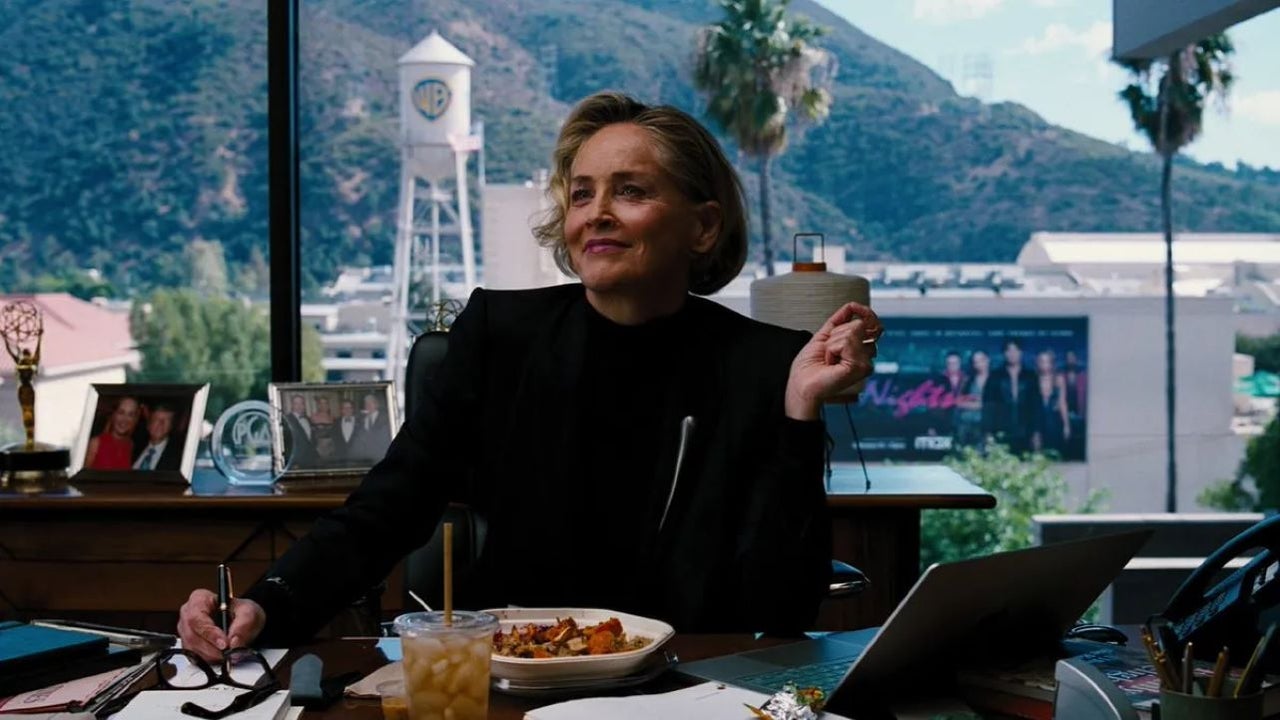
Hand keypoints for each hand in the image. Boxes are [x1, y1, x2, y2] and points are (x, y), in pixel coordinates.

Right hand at [177, 589, 265, 661]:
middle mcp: (188, 614)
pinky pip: (193, 657)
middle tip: (228, 653)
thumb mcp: (249, 612)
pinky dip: (208, 660)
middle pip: (192, 635)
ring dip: (210, 655)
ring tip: (227, 654)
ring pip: (191, 649)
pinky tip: (220, 656)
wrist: (244, 622)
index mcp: (199, 599)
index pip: (196, 618)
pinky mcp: (188, 645)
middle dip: (211, 648)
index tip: (224, 643)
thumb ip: (243, 625)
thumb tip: (234, 643)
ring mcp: (186, 631)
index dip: (209, 633)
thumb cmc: (242, 612)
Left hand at [785, 302, 881, 419]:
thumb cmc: (809, 367)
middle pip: (859, 324)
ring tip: (829, 359)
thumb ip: (839, 320)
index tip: (856, 311)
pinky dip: (832, 350)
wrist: (801, 384)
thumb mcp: (824, 336)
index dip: (865, 313)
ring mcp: (865, 362)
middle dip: (836, 334)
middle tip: (829, 352)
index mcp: (859, 348)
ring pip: (853, 331)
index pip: (872, 323)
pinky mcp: (860, 367)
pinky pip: (847, 342)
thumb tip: (852, 306)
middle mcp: (866, 355)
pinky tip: (831, 363)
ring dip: (832, 343)